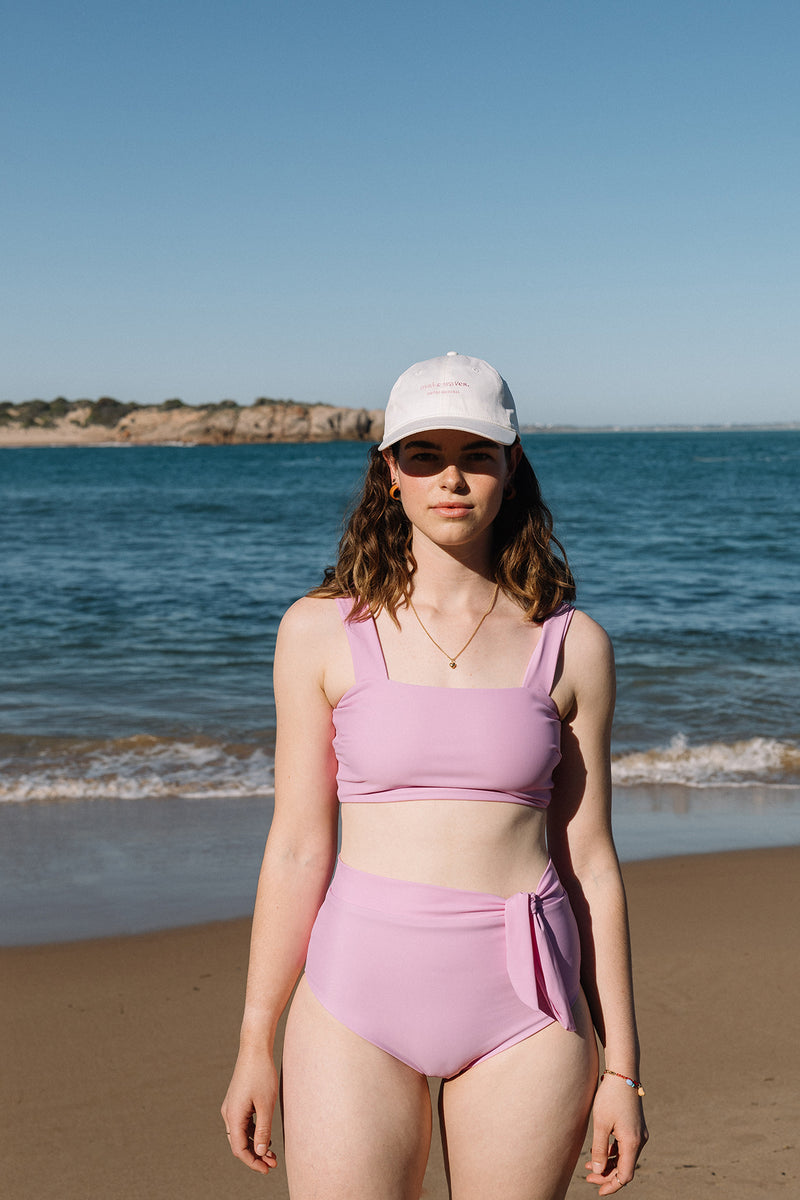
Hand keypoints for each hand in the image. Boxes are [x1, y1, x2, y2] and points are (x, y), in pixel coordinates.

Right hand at [221, 1051, 279, 1174]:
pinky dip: (253, 1133)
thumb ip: (263, 1130)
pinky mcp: (237, 1101)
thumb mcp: (266, 1105)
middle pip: (239, 1143)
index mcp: (233, 1116)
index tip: (267, 1169)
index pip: (239, 1149)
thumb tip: (259, 1153)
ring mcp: (232, 1107)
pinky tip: (266, 1137)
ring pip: (241, 1134)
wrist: (254, 1049)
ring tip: (272, 1153)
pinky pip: (243, 1124)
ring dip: (255, 1145)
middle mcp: (229, 1113)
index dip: (252, 1163)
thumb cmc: (261, 1074)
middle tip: (273, 1163)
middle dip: (255, 1156)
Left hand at [584, 1075, 647, 1193]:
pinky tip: (598, 1151)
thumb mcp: (601, 1124)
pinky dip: (612, 1152)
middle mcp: (639, 1140)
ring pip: (624, 1157)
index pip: (625, 1175)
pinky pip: (624, 1147)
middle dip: (607, 1175)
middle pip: (625, 1168)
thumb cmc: (610, 1097)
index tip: (598, 1190)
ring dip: (608, 1164)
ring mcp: (638, 1133)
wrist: (623, 1073)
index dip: (612, 1185)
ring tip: (588, 1167)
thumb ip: (599, 1149)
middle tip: (588, 1178)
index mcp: (632, 1142)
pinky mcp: (634, 1127)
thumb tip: (598, 1172)